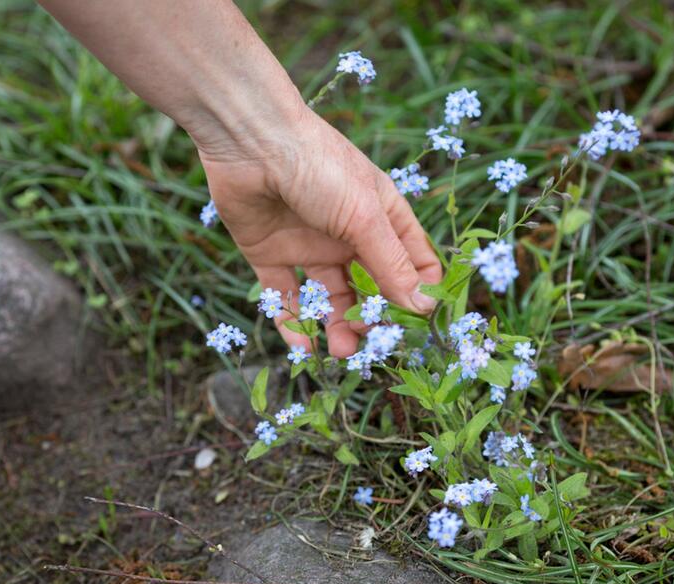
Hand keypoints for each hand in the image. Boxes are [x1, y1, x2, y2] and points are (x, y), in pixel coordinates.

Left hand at [200, 107, 441, 357]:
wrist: (248, 140)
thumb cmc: (319, 166)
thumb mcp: (365, 217)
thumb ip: (393, 265)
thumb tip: (425, 309)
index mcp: (381, 215)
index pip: (414, 262)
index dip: (419, 293)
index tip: (420, 327)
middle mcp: (347, 233)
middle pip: (370, 287)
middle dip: (373, 318)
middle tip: (370, 344)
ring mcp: (309, 244)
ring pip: (329, 298)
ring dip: (337, 327)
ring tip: (341, 352)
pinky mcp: (270, 255)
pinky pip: (286, 296)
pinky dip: (293, 323)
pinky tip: (303, 346)